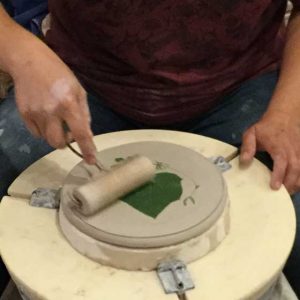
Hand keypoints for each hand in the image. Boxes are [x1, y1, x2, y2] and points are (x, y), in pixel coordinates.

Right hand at [12, 44, 96, 163]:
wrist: (28, 61)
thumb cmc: (59, 74)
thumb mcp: (78, 89)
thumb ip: (84, 113)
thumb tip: (87, 134)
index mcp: (68, 104)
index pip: (80, 133)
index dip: (87, 149)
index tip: (91, 160)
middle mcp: (51, 112)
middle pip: (58, 143)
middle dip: (66, 143)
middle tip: (69, 133)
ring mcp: (35, 114)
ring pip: (46, 140)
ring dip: (55, 136)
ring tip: (56, 121)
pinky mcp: (23, 114)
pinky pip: (36, 133)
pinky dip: (43, 130)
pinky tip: (45, 117)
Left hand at [240, 110, 299, 193]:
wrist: (285, 115)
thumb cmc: (266, 127)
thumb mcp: (252, 133)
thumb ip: (247, 147)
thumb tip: (244, 161)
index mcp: (279, 147)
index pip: (281, 163)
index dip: (279, 175)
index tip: (275, 186)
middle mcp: (292, 151)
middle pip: (295, 169)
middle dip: (290, 183)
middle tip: (282, 195)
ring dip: (298, 182)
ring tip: (290, 192)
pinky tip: (298, 184)